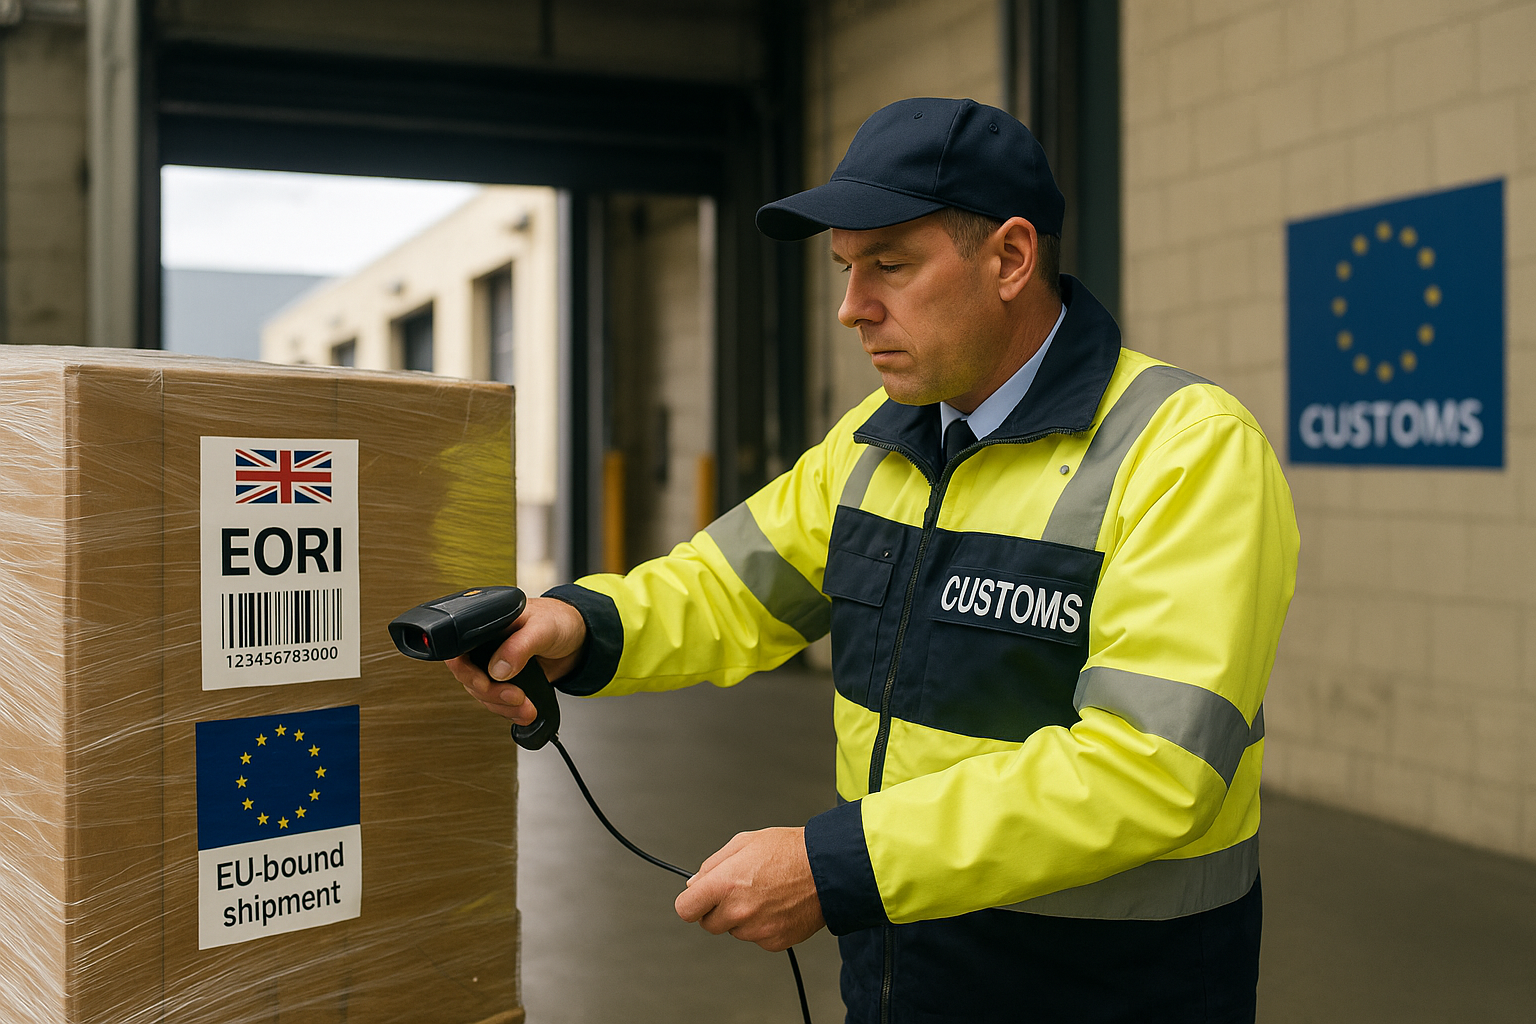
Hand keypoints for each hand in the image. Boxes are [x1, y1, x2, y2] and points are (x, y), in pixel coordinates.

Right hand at [446, 596, 586, 725]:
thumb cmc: (559, 620)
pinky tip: (523, 712)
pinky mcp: (507, 680)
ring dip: (501, 706)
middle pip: (468, 677)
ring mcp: (495, 663)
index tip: (483, 683)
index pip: (459, 649)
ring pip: (482, 693)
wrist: (578, 638)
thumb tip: (497, 669)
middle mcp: (486, 645)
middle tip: (515, 698)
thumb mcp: (542, 628)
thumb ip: (519, 646)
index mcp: (487, 625)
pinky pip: (496, 700)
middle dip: (490, 694)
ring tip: (525, 709)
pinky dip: (508, 710)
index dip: (465, 670)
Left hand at [674, 827, 825, 951]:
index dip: (691, 903)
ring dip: (742, 918)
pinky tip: (777, 906)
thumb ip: (713, 865)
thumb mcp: (744, 842)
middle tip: (739, 892)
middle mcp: (738, 910)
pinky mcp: (774, 941)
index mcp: (725, 883)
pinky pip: (757, 938)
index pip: (686, 909)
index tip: (697, 900)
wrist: (828, 869)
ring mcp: (756, 929)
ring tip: (765, 894)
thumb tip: (694, 883)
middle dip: (717, 909)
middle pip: (709, 924)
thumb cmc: (790, 851)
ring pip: (735, 931)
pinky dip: (763, 927)